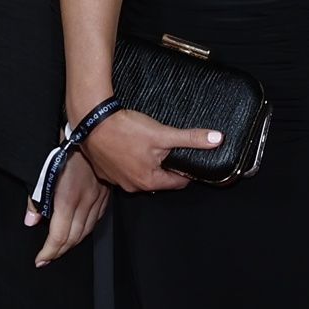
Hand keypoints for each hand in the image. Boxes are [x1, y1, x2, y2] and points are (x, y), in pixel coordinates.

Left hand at [32, 150, 108, 264]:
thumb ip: (35, 200)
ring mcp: (98, 198)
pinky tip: (79, 231)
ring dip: (73, 243)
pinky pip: (97, 219)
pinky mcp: (105, 194)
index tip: (41, 259)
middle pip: (74, 238)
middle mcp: (85, 202)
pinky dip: (86, 230)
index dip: (49, 252)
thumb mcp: (41, 172)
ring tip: (60, 248)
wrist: (88, 130)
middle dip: (59, 251)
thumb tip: (31, 220)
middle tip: (48, 257)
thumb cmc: (63, 147)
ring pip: (87, 231)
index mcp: (68, 199)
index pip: (59, 237)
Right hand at [82, 107, 223, 194]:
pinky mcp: (104, 172)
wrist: (92, 122)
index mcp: (150, 181)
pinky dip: (128, 161)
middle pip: (159, 180)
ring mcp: (117, 181)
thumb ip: (191, 139)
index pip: (178, 183)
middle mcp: (133, 186)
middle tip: (166, 148)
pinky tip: (128, 146)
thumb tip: (216, 140)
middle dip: (165, 166)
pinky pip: (122, 170)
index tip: (188, 160)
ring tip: (146, 145)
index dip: (186, 171)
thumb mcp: (163, 134)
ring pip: (140, 175)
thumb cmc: (125, 130)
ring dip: (146, 164)